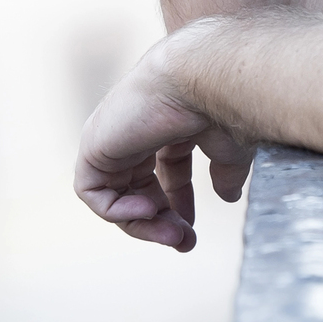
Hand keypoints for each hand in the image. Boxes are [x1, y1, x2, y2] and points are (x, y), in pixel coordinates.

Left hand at [74, 31, 255, 251]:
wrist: (201, 79)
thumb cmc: (220, 105)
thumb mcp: (229, 148)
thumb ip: (225, 172)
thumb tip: (229, 196)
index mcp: (168, 124)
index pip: (165, 171)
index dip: (177, 204)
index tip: (191, 231)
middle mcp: (137, 129)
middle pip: (139, 188)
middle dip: (161, 221)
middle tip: (184, 242)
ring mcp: (113, 137)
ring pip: (115, 197)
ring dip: (143, 224)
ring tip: (173, 233)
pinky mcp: (94, 146)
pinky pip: (92, 193)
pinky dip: (117, 211)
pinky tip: (148, 209)